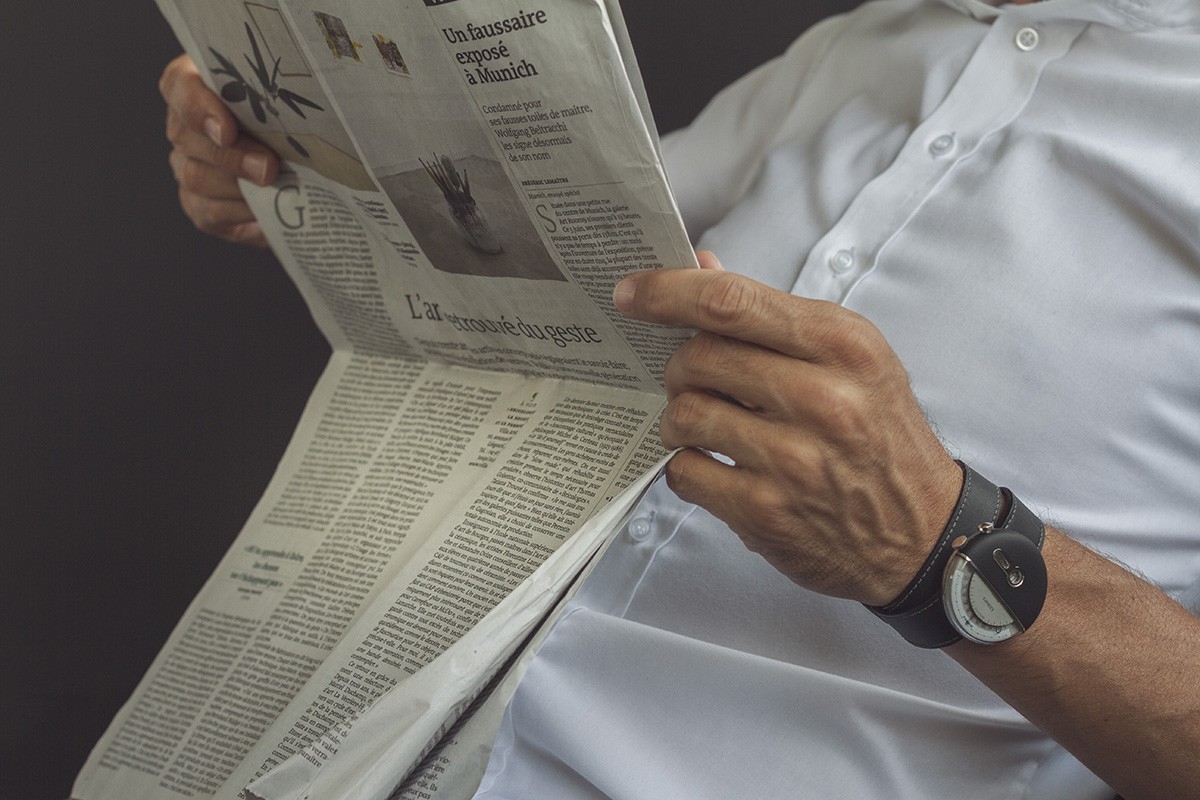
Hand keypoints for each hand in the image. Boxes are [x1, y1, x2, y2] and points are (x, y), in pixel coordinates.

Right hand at [159, 54, 279, 246]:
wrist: (306, 158)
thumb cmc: (294, 117)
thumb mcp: (289, 97)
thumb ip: (281, 94)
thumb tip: (295, 109)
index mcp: (198, 84)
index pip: (179, 85)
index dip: (198, 108)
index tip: (227, 130)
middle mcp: (185, 126)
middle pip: (186, 137)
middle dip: (232, 156)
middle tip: (269, 167)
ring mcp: (187, 165)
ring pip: (196, 178)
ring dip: (240, 186)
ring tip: (277, 189)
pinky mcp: (199, 204)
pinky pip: (208, 213)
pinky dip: (240, 213)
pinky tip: (266, 212)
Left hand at [613, 252, 961, 604]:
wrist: (922, 533)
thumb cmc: (879, 436)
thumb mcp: (850, 358)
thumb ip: (771, 314)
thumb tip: (699, 266)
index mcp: (844, 346)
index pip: (732, 303)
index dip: (667, 292)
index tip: (631, 292)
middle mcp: (824, 399)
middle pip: (700, 357)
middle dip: (678, 364)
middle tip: (690, 377)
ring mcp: (794, 461)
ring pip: (685, 414)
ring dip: (678, 417)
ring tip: (702, 423)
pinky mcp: (767, 513)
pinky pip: (685, 472)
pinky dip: (686, 465)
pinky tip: (712, 463)